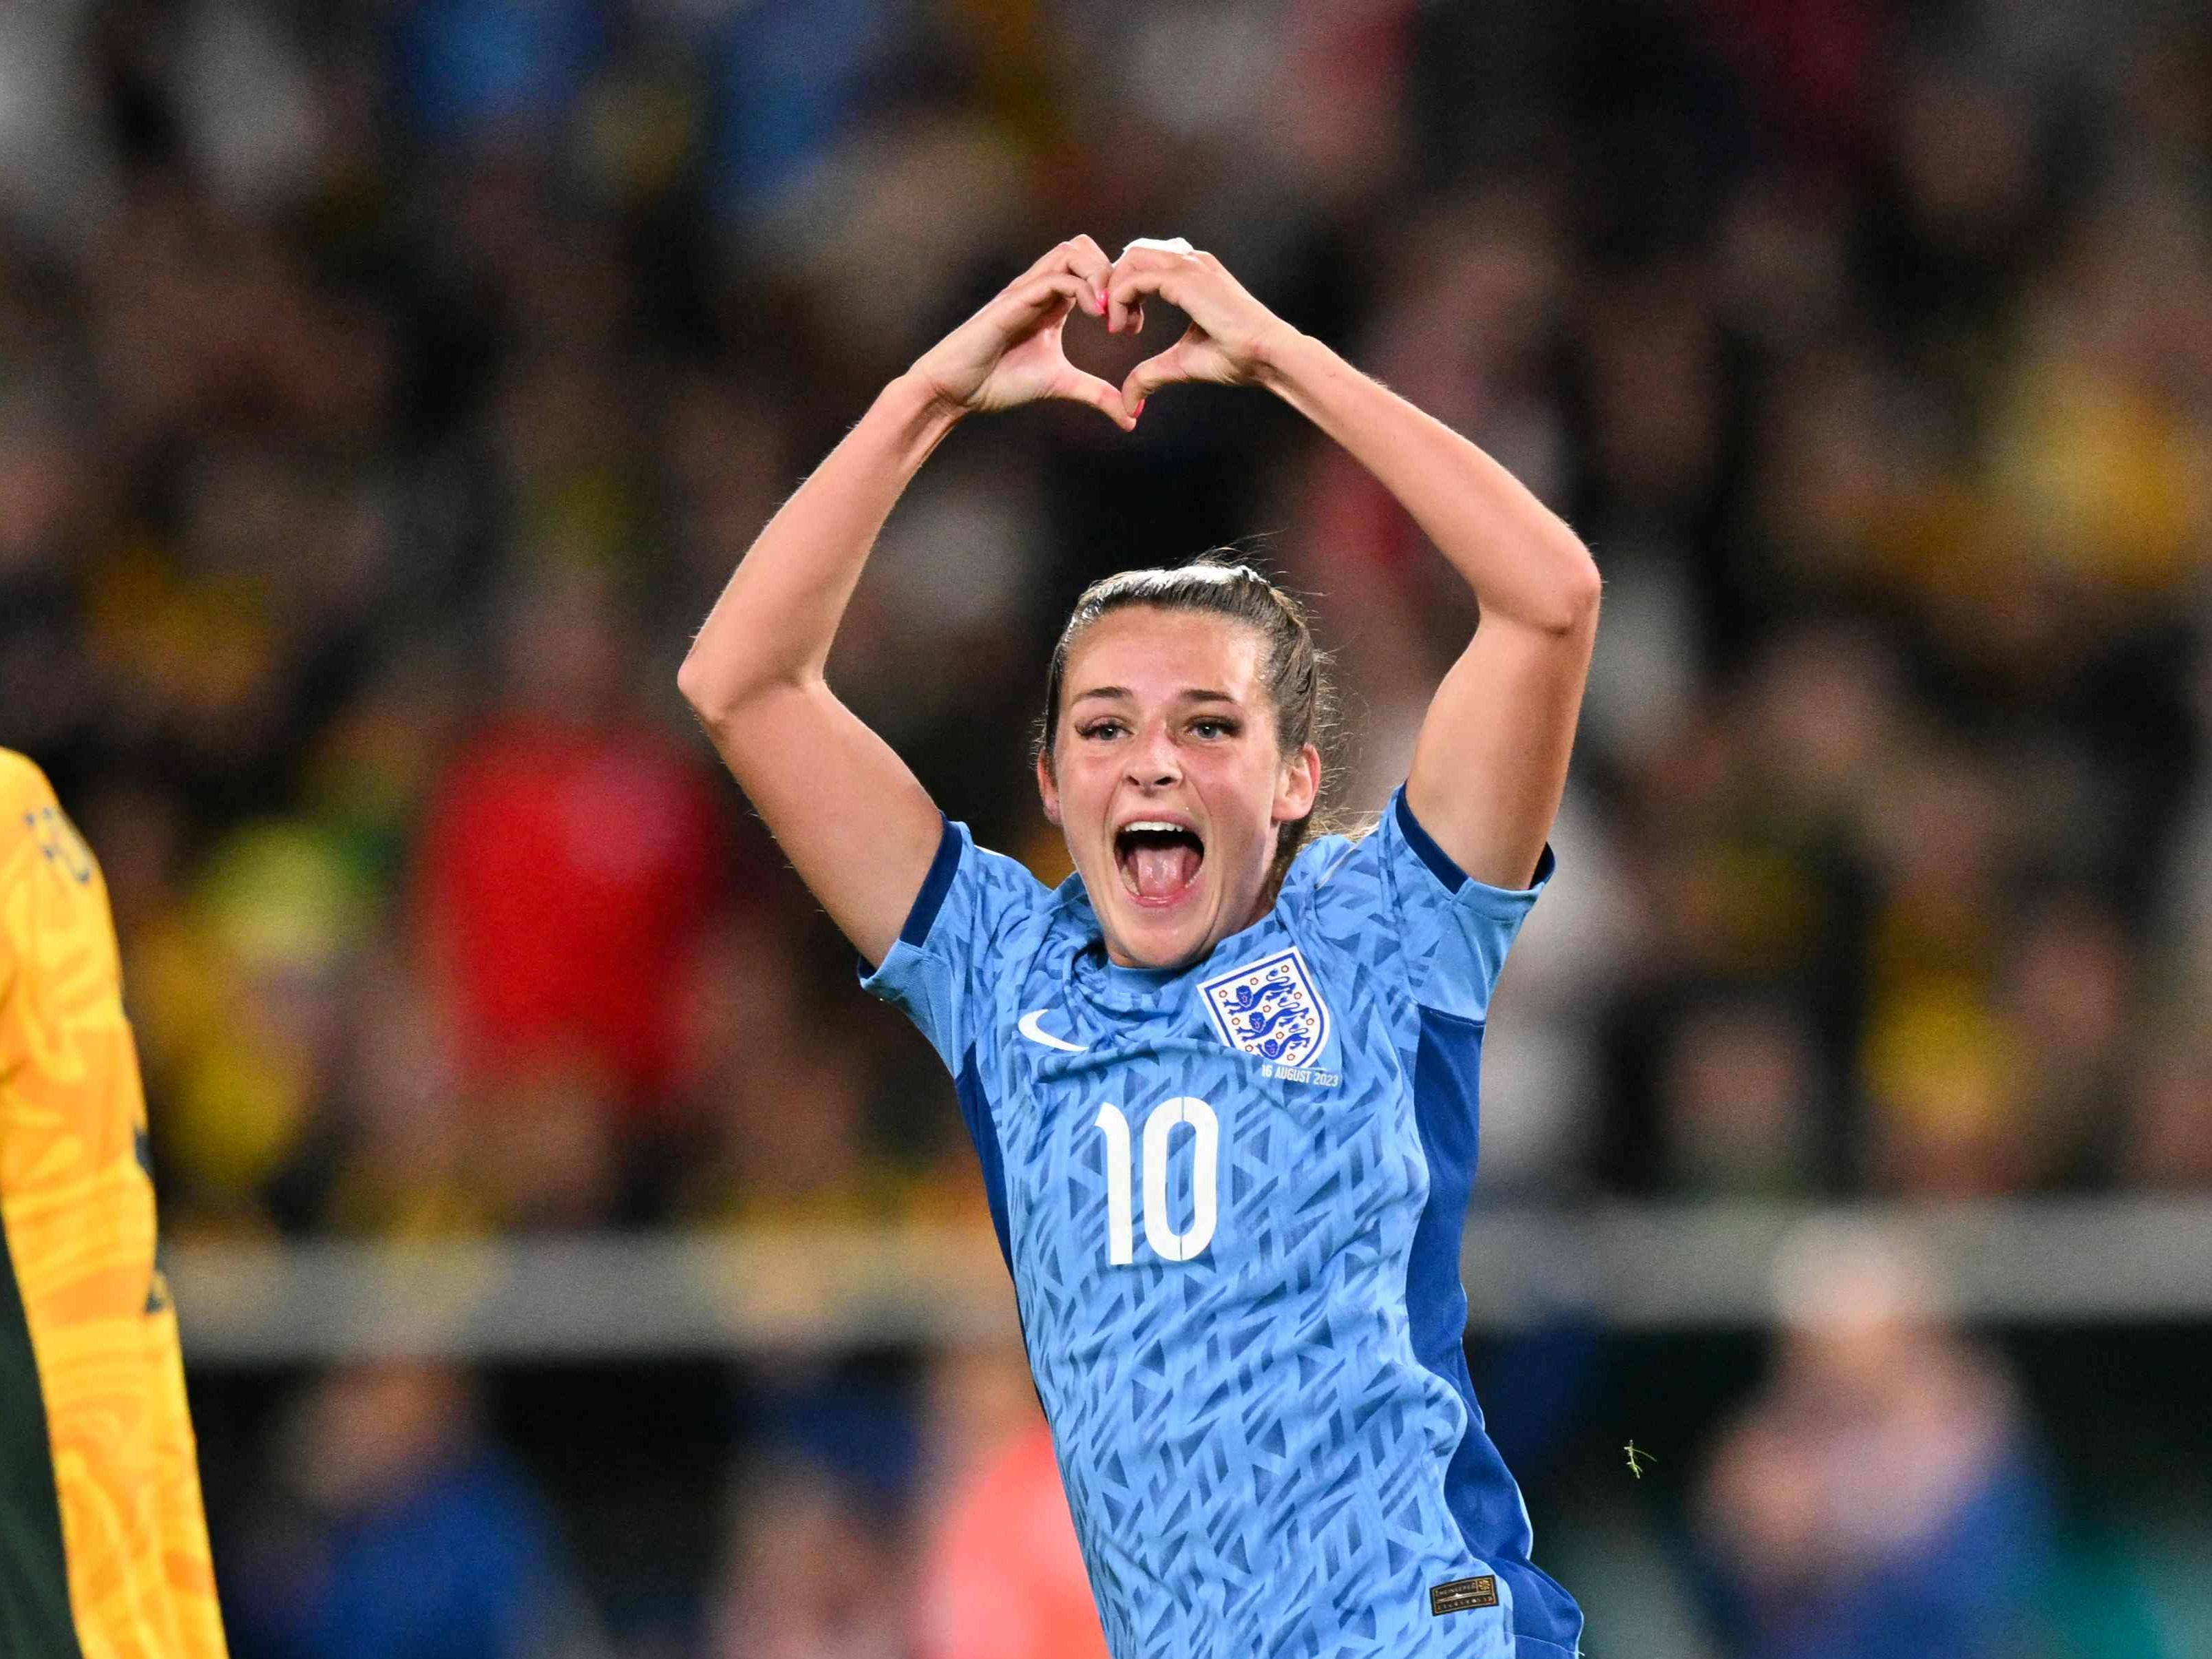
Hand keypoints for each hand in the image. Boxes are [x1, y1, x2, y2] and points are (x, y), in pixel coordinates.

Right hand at [903, 236, 1133, 430]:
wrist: (955, 391)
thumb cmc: (998, 381)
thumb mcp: (1061, 385)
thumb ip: (1096, 394)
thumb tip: (1131, 419)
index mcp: (1053, 301)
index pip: (1093, 268)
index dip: (1120, 290)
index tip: (1132, 326)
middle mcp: (1040, 288)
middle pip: (1084, 247)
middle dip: (1113, 275)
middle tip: (1122, 317)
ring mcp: (1026, 291)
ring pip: (1071, 251)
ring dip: (1099, 275)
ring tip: (1107, 314)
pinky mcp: (1013, 301)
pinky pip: (1053, 278)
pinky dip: (1081, 289)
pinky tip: (1094, 316)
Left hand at [1106, 244, 1299, 417]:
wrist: (1265, 355)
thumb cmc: (1236, 357)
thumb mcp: (1180, 364)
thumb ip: (1150, 375)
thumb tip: (1129, 404)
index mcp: (1194, 273)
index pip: (1146, 263)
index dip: (1126, 290)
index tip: (1124, 327)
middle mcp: (1191, 261)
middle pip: (1134, 254)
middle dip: (1115, 285)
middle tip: (1115, 324)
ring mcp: (1189, 266)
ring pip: (1132, 259)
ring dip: (1114, 290)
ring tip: (1117, 326)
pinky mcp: (1185, 279)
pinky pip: (1135, 278)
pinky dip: (1119, 299)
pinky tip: (1123, 327)